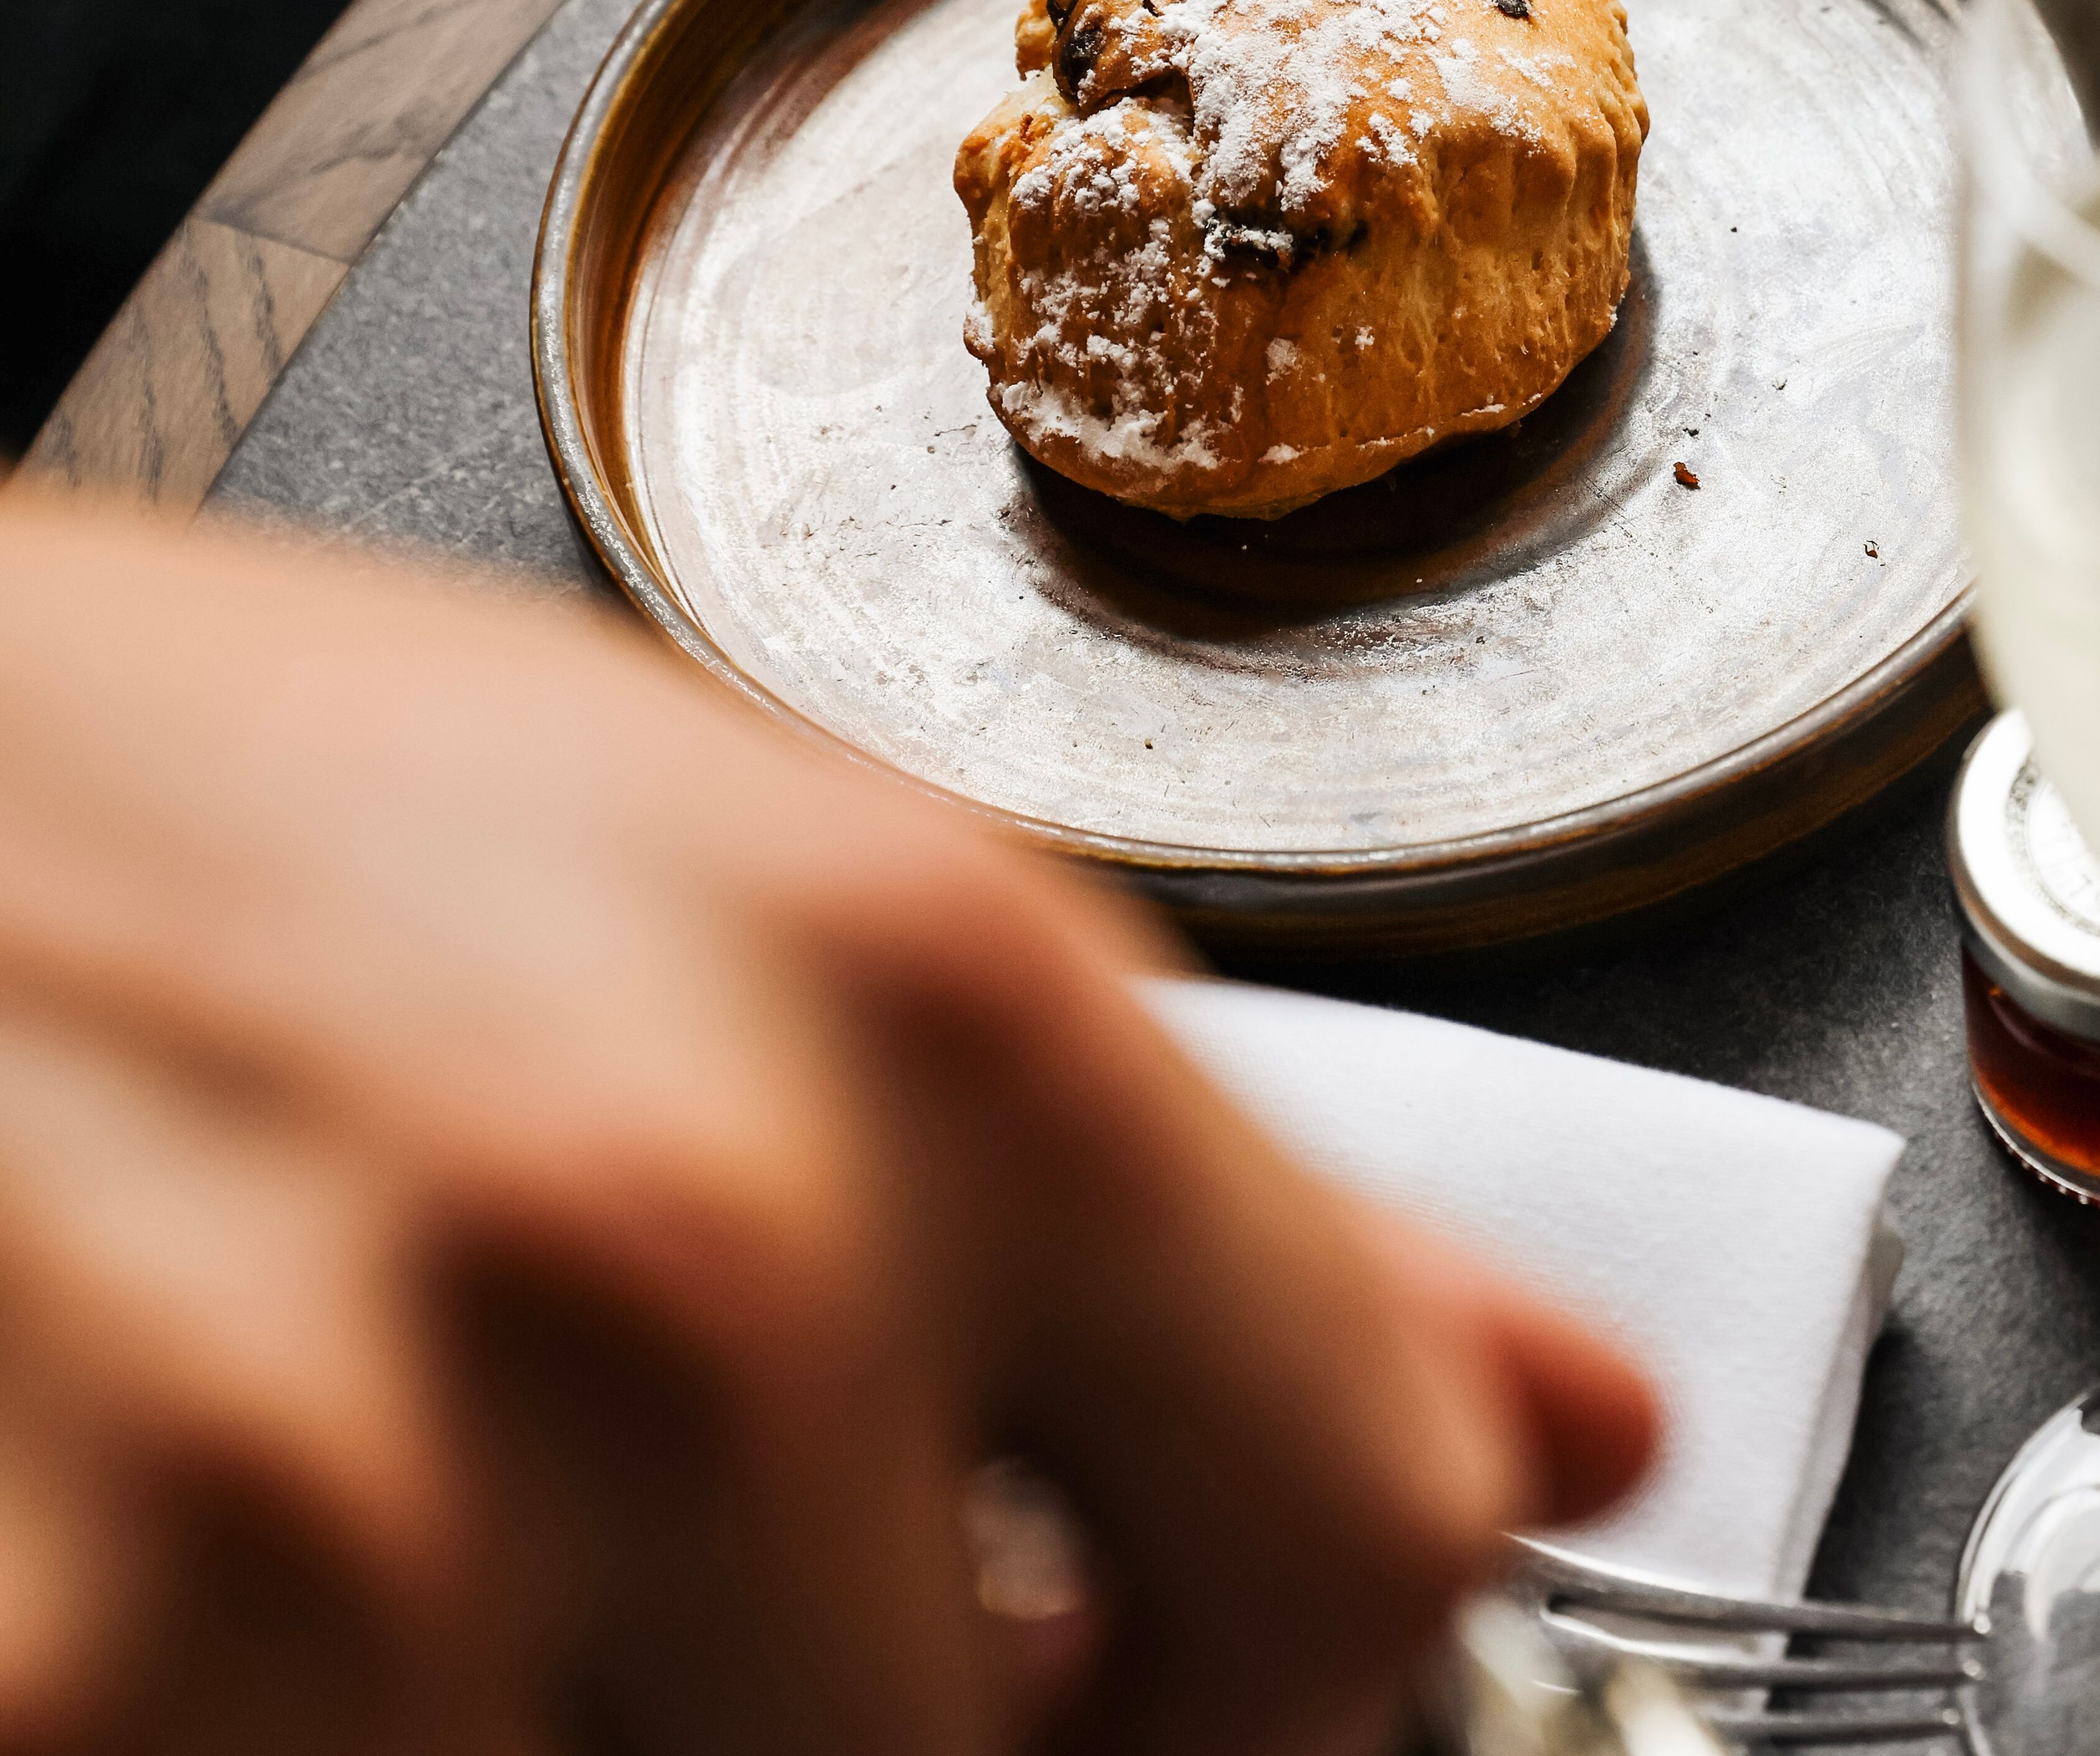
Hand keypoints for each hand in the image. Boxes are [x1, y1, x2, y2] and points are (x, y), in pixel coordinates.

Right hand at [0, 498, 1654, 1755]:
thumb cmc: (247, 812)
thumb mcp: (782, 900)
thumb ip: (1223, 1201)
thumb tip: (1574, 1420)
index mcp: (935, 1007)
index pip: (1374, 1530)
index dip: (1304, 1654)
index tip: (1202, 1649)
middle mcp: (698, 1255)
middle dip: (915, 1732)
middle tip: (735, 1576)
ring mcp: (358, 1506)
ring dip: (587, 1738)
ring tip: (426, 1494)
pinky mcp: (69, 1691)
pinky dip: (331, 1740)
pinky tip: (241, 1559)